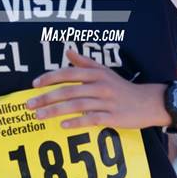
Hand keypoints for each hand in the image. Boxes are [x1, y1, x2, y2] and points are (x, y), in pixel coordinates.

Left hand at [27, 50, 167, 129]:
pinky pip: (91, 119)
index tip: (34, 84)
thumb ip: (85, 62)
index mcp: (95, 73)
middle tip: (29, 105)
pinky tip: (63, 126)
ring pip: (76, 105)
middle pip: (68, 90)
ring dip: (56, 111)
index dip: (50, 78)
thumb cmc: (121, 87)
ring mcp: (106, 101)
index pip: (68, 73)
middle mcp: (99, 85)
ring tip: (40, 116)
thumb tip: (68, 51)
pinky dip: (76, 122)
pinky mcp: (112, 117)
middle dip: (46, 97)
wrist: (147, 102)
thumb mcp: (104, 71)